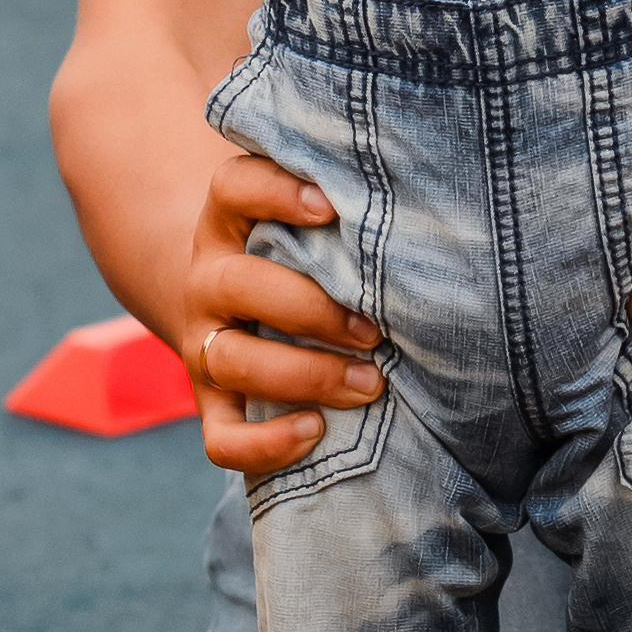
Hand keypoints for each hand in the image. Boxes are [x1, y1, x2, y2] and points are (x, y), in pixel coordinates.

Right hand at [182, 149, 384, 481]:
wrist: (240, 308)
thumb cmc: (305, 254)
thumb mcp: (313, 220)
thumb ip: (348, 202)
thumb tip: (428, 193)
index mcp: (229, 221)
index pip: (234, 188)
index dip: (276, 193)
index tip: (332, 208)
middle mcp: (209, 279)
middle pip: (238, 285)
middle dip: (311, 309)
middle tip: (375, 329)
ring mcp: (204, 343)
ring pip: (230, 360)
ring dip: (303, 374)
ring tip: (369, 383)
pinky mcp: (212, 403)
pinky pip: (220, 436)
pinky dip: (264, 442)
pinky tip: (315, 430)